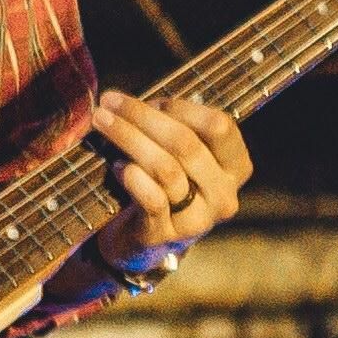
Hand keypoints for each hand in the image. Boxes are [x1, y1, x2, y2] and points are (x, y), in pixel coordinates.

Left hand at [90, 86, 250, 267]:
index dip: (182, 108)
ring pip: (166, 168)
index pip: (220, 126)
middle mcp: (224, 194)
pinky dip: (131, 176)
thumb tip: (138, 103)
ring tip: (102, 123)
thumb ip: (172, 126)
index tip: (148, 100)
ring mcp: (199, 218)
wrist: (145, 237)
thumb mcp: (178, 153)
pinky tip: (116, 164)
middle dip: (143, 117)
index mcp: (236, 167)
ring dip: (129, 139)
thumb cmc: (163, 182)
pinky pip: (151, 198)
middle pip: (186, 144)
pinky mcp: (167, 233)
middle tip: (109, 101)